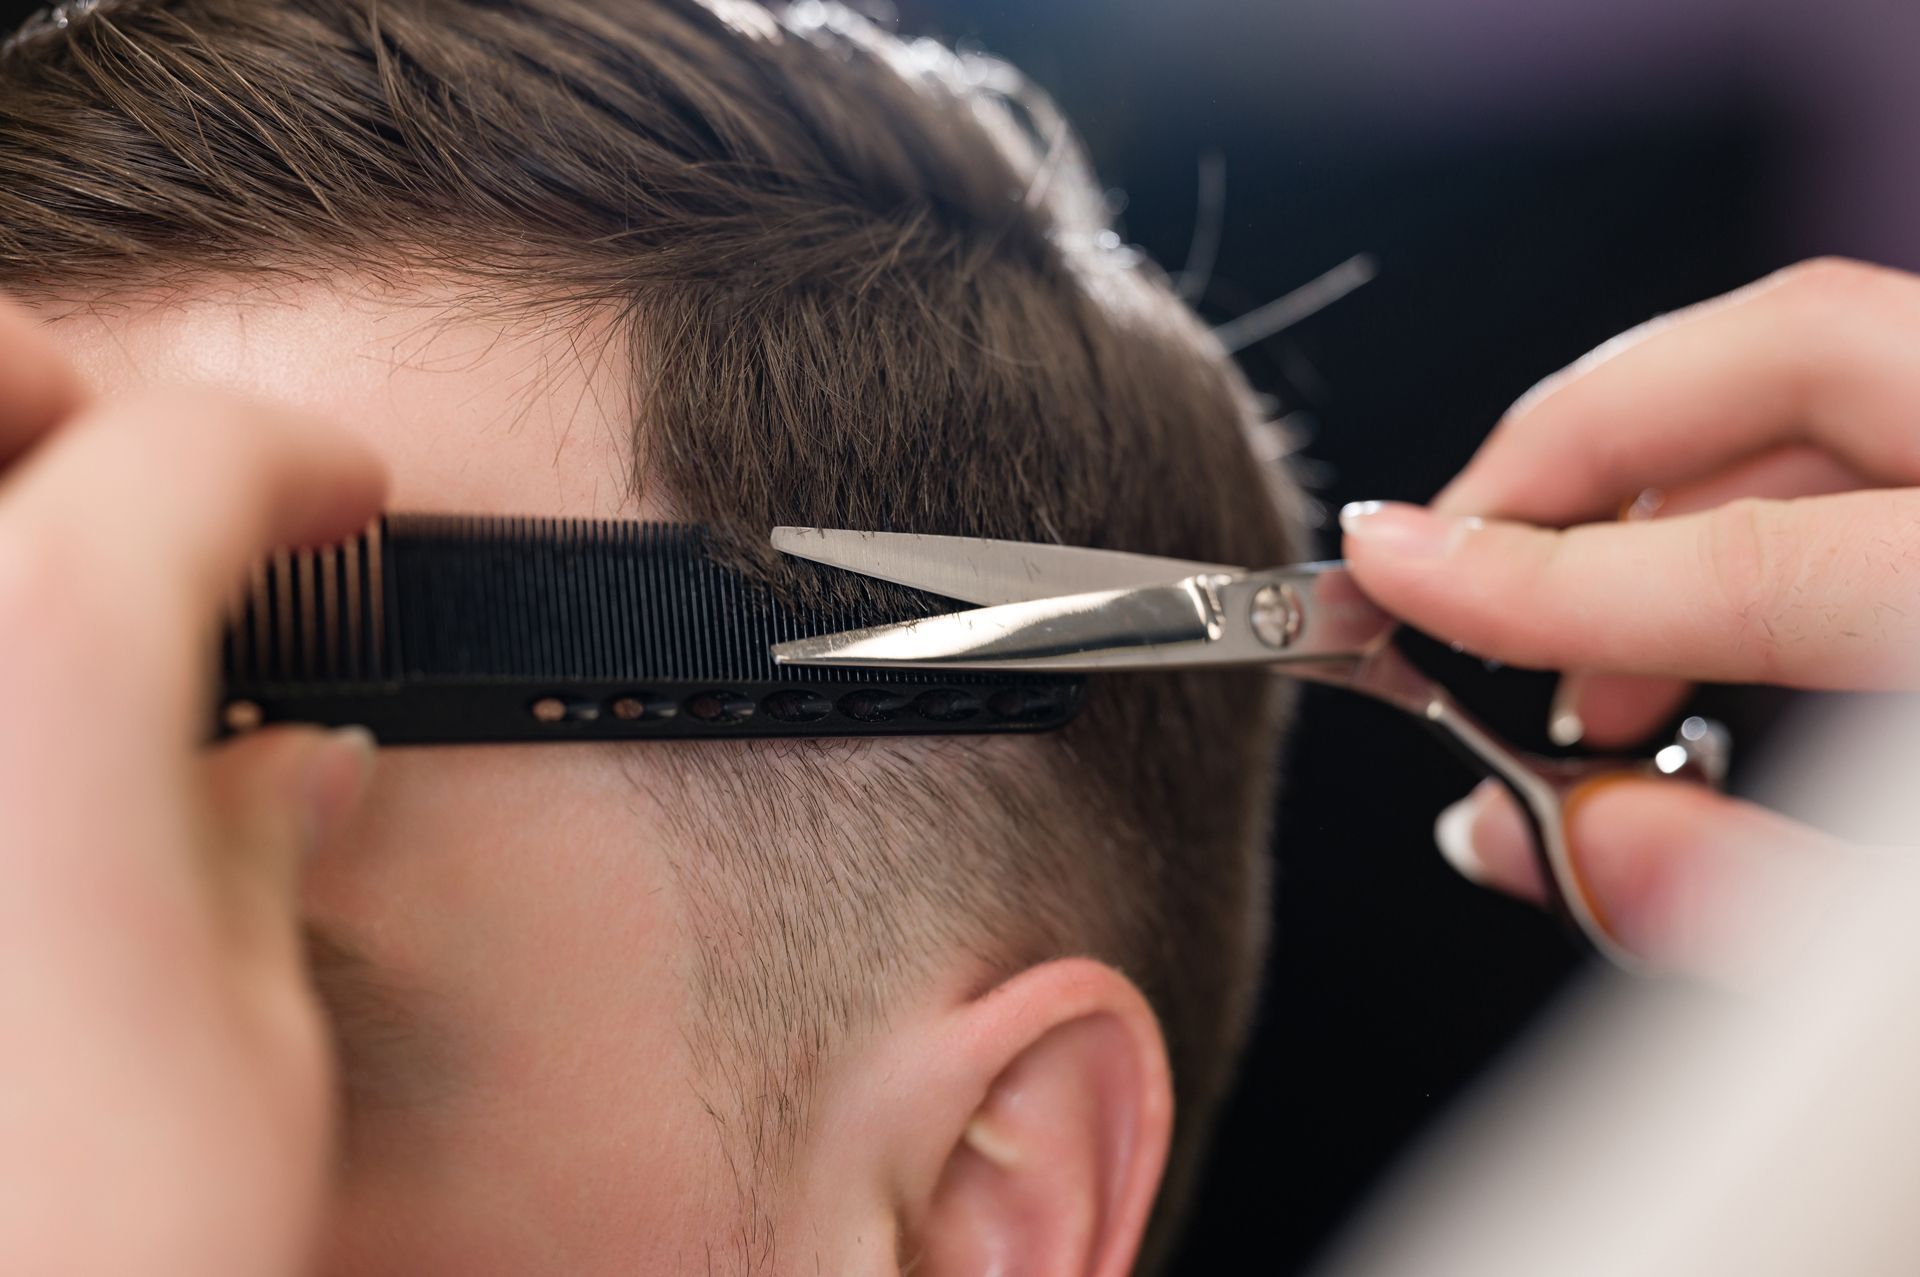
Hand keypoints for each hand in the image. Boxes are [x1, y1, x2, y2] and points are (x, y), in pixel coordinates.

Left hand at [0, 299, 385, 1274]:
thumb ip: (260, 863)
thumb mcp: (244, 1061)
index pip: (183, 460)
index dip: (297, 462)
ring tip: (44, 569)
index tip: (342, 498)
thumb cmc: (75, 1264)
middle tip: (120, 447)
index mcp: (40, 673)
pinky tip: (9, 762)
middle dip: (43, 376)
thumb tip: (297, 776)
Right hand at [1340, 258, 1919, 966]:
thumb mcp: (1914, 984)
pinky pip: (1872, 439)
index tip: (1391, 573)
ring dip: (1660, 496)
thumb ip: (1752, 905)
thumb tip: (1565, 841)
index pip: (1751, 552)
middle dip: (1582, 441)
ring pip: (1829, 383)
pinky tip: (1681, 645)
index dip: (1538, 571)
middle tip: (1454, 547)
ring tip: (1575, 668)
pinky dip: (1745, 511)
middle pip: (1790, 347)